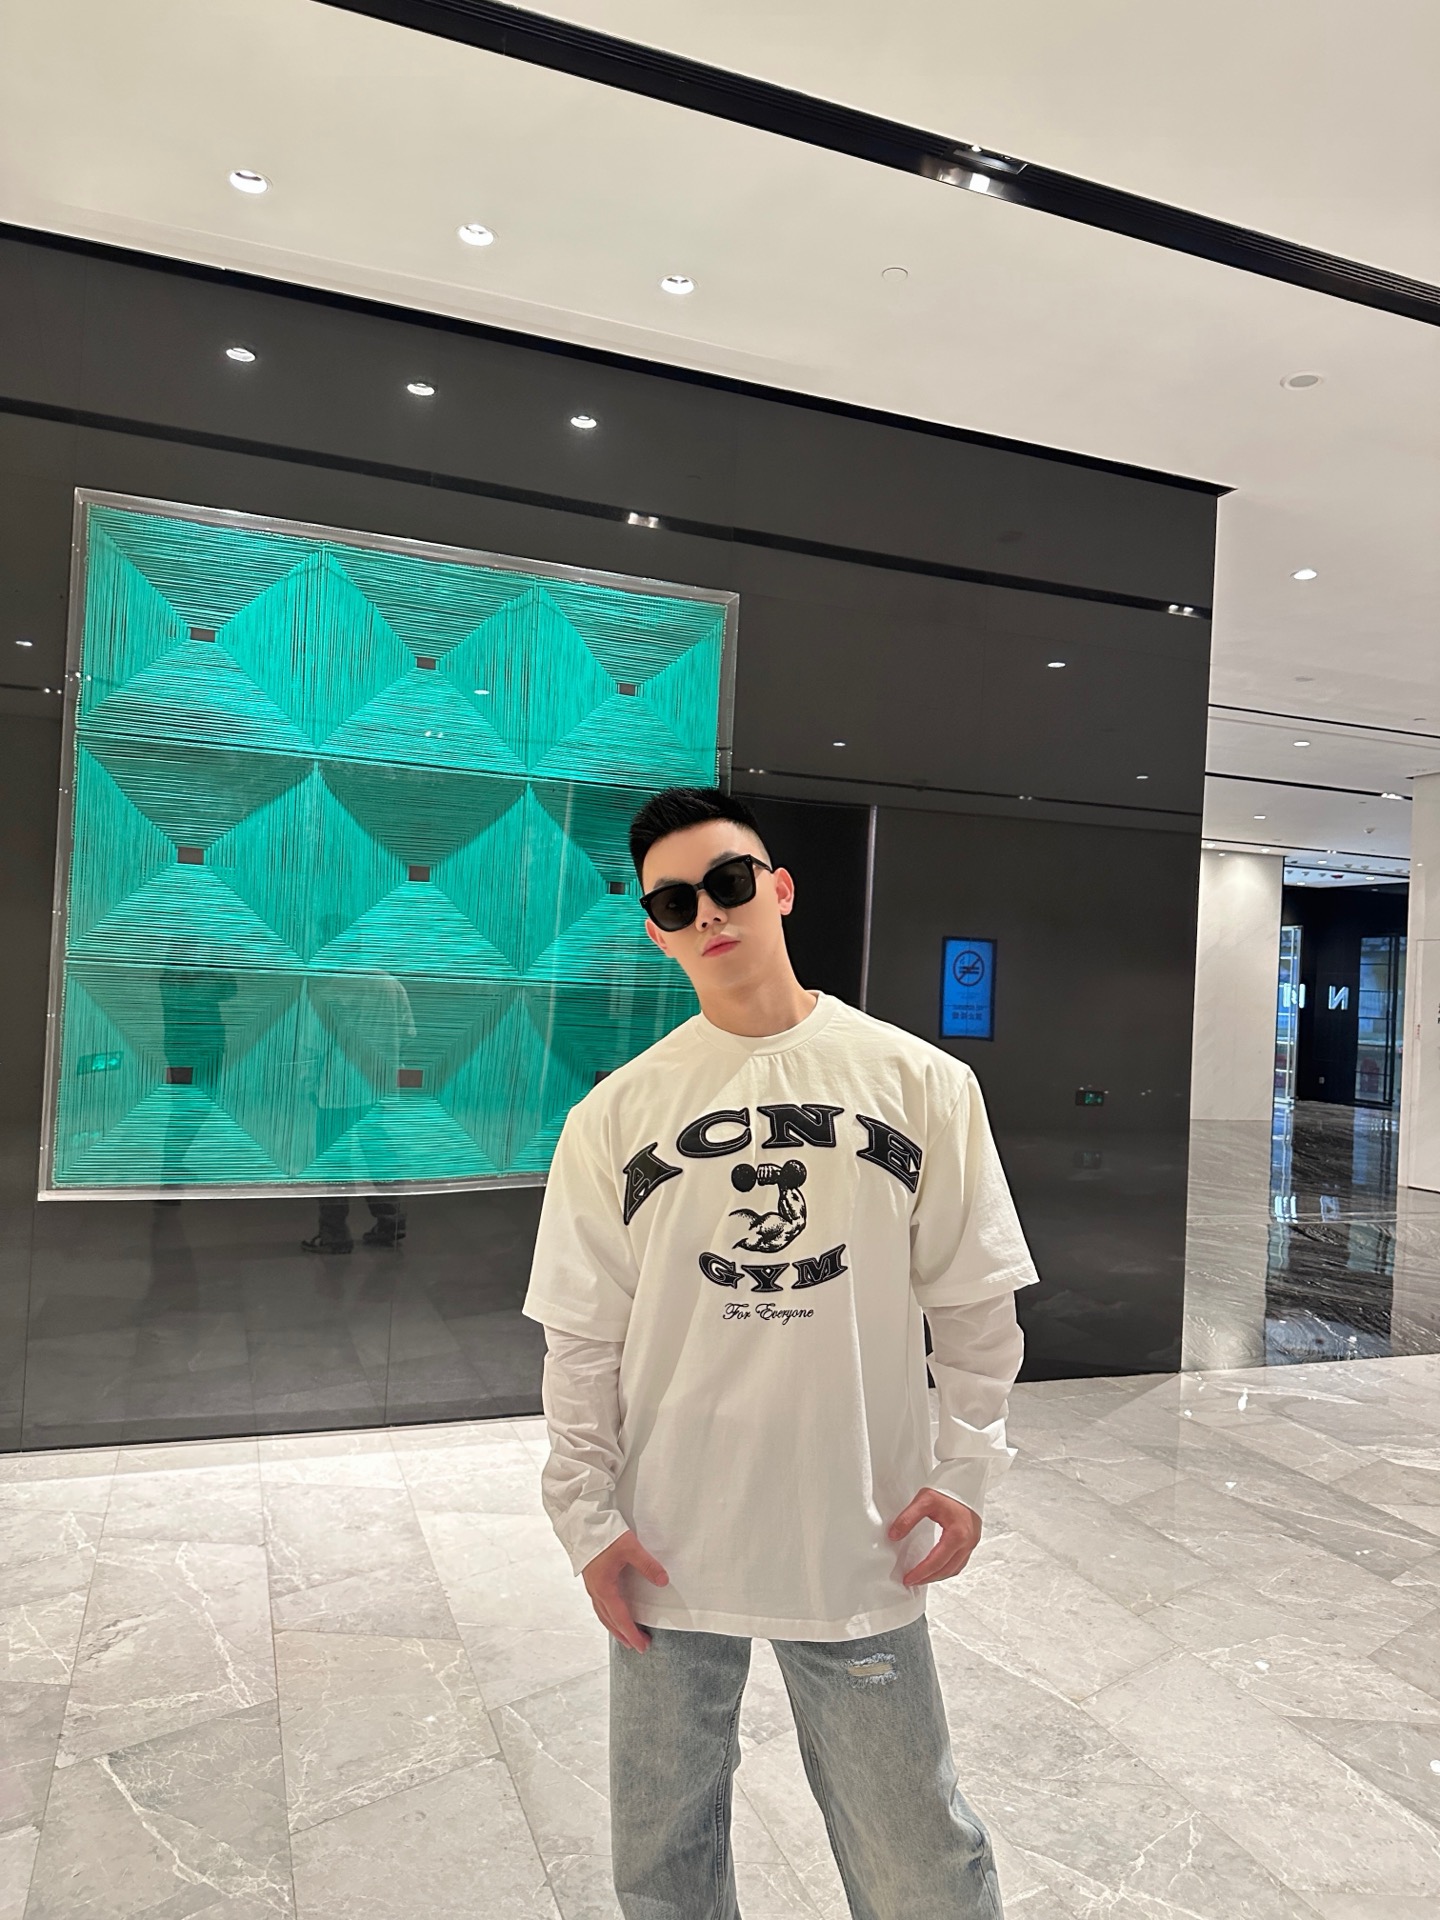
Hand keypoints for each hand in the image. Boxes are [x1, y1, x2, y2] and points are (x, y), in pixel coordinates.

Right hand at [582, 1528, 668, 1650]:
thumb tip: (663, 1582)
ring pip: (603, 1614)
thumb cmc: (604, 1534)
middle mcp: (596, 1591)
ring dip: (615, 1627)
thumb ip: (647, 1565)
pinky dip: (608, 1615)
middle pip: (610, 1621)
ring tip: (626, 1636)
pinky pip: (600, 1605)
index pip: (621, 1618)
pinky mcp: (591, 1579)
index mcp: (604, 1588)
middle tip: (639, 1646)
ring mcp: (592, 1586)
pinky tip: (614, 1613)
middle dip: (625, 1635)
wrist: (582, 1522)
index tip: (642, 1646)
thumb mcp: (630, 1548)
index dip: (632, 1633)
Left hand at [889, 1488, 981, 1585]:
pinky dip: (948, 1567)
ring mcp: (973, 1540)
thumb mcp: (924, 1500)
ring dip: (939, 1575)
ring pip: (956, 1567)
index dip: (921, 1573)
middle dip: (929, 1578)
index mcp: (958, 1534)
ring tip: (922, 1576)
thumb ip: (907, 1519)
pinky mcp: (973, 1537)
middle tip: (912, 1581)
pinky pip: (961, 1560)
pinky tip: (937, 1565)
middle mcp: (969, 1541)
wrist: (967, 1475)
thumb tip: (893, 1535)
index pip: (937, 1562)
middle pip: (948, 1569)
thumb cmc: (948, 1485)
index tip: (907, 1579)